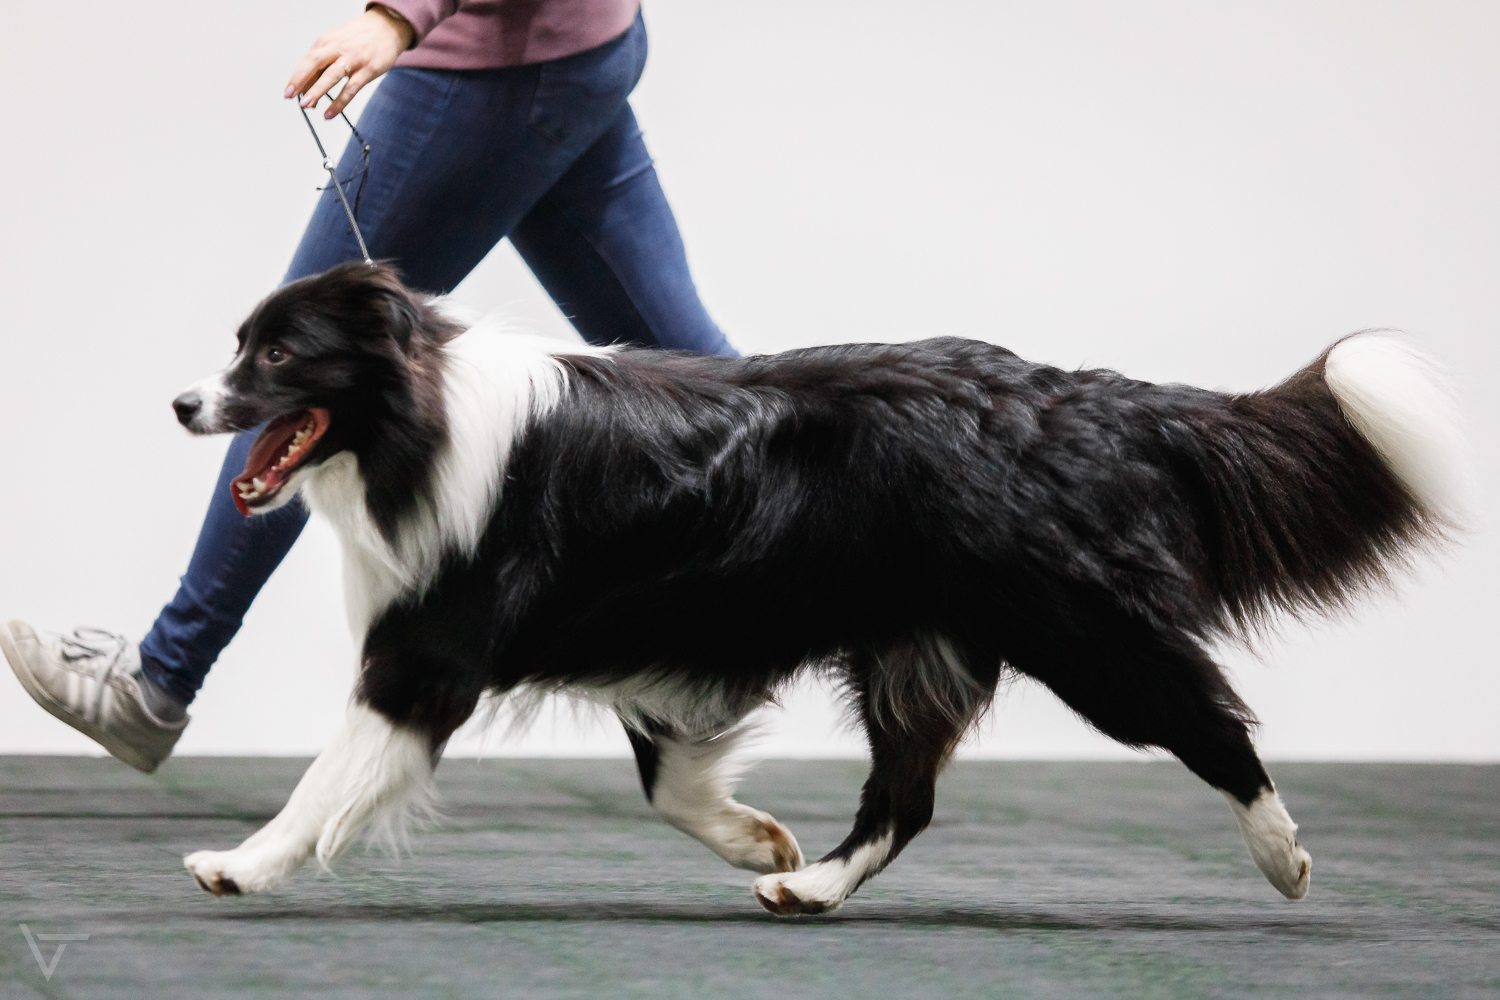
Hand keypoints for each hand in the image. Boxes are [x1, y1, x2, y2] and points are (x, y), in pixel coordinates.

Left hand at [285, 7, 414, 117]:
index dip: (297, 77)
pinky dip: (339, 102)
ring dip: (318, 90)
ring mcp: (354, 59)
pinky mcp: (368, 70)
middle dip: (301, 80)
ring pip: (332, 75)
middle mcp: (337, 48)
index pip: (308, 61)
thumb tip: (307, 89)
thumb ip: (323, 65)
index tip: (288, 93)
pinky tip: (330, 113)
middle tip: (291, 97)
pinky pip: (351, 88)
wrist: (386, 27)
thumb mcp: (337, 45)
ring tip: (307, 105)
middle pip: (315, 63)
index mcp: (326, 42)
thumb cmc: (358, 40)